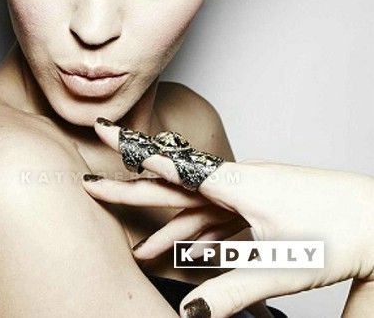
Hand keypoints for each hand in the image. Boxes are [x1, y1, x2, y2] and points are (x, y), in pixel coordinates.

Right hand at [81, 119, 373, 317]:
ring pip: (197, 209)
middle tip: (94, 181)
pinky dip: (199, 236)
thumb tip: (188, 312)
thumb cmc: (336, 232)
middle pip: (174, 187)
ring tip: (140, 250)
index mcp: (237, 185)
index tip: (106, 130)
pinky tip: (185, 253)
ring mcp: (250, 193)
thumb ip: (228, 291)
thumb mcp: (279, 267)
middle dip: (132, 188)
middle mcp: (237, 183)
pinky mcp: (261, 205)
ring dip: (168, 228)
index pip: (173, 166)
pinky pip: (220, 219)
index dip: (134, 153)